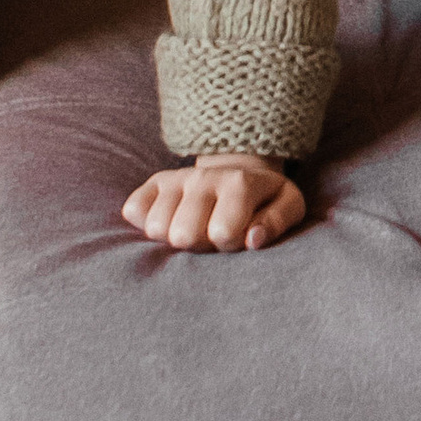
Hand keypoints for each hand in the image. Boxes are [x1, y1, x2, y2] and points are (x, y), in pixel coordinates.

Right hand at [122, 154, 307, 253]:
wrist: (237, 175)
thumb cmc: (264, 202)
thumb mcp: (288, 207)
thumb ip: (276, 223)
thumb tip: (252, 239)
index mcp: (240, 182)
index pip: (223, 233)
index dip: (231, 244)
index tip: (238, 237)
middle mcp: (204, 177)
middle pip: (184, 235)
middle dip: (200, 245)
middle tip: (212, 236)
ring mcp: (176, 179)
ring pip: (156, 227)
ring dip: (174, 238)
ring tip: (195, 229)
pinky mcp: (153, 184)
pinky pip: (133, 211)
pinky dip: (147, 225)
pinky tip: (172, 222)